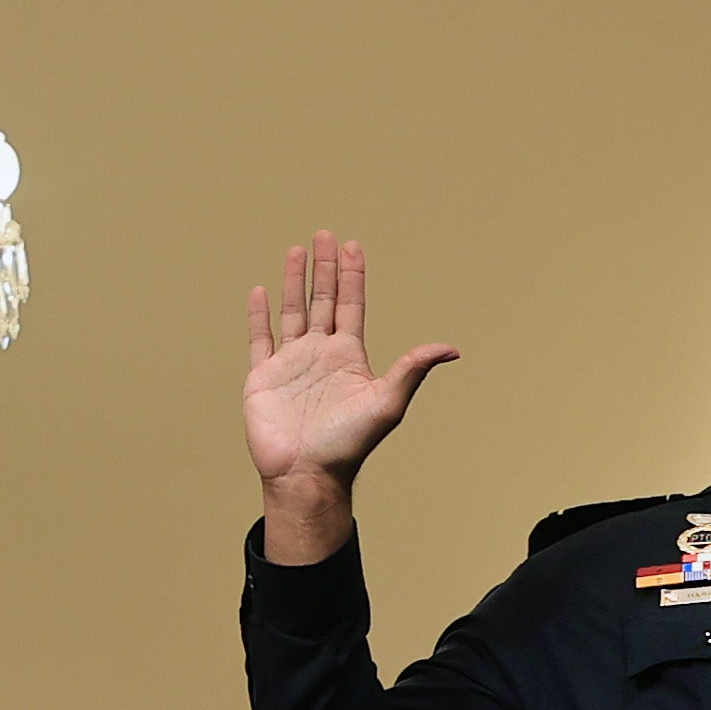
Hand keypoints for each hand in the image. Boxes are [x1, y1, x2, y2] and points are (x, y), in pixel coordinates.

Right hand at [243, 233, 456, 564]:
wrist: (306, 474)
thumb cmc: (348, 444)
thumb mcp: (387, 403)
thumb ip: (412, 369)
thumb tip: (452, 349)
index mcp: (348, 357)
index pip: (351, 306)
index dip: (352, 276)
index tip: (352, 246)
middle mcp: (320, 354)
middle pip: (322, 301)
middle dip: (324, 268)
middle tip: (324, 235)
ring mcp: (291, 364)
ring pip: (292, 312)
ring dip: (295, 282)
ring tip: (296, 251)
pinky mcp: (263, 377)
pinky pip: (260, 339)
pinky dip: (258, 315)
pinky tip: (260, 291)